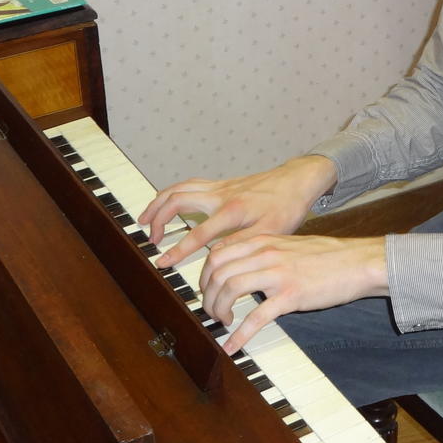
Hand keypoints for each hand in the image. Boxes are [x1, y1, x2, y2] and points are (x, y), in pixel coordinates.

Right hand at [138, 155, 336, 269]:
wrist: (297, 180)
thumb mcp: (270, 232)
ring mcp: (219, 187)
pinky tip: (167, 204)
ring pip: (179, 188)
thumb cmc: (286, 207)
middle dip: (158, 218)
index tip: (162, 262)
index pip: (197, 233)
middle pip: (177, 200)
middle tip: (151, 238)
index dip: (178, 249)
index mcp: (232, 210)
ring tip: (146, 219)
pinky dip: (172, 193)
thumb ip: (242, 245)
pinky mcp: (221, 184)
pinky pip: (188, 184)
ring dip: (159, 202)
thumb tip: (216, 258)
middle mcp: (221, 194)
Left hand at [200, 233, 387, 353]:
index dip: (205, 274)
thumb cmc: (327, 256)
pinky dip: (239, 334)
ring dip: (218, 311)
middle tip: (212, 311)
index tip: (206, 290)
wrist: (358, 262)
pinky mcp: (291, 295)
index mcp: (263, 240)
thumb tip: (242, 267)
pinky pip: (257, 316)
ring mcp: (278, 274)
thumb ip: (264, 253)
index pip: (218, 252)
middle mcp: (265, 253)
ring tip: (223, 323)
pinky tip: (233, 346)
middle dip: (207, 295)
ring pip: (230, 289)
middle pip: (218, 271)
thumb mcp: (289, 245)